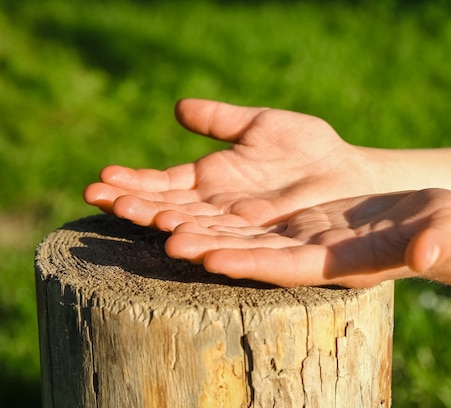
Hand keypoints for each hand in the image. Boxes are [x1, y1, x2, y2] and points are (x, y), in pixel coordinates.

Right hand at [84, 99, 375, 227]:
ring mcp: (252, 235)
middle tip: (100, 199)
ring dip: (181, 231)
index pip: (168, 187)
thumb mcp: (261, 127)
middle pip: (178, 212)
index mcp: (214, 185)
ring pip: (209, 236)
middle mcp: (224, 214)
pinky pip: (257, 257)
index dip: (136, 184)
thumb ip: (222, 121)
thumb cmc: (308, 149)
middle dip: (141, 207)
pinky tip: (206, 255)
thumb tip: (178, 107)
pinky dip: (231, 256)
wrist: (351, 171)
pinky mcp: (285, 252)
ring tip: (154, 225)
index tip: (103, 177)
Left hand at [164, 189, 450, 287]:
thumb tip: (429, 256)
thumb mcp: (445, 228)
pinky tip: (156, 188)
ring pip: (222, 226)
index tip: (214, 259)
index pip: (288, 269)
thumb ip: (439, 241)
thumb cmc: (435, 224)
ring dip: (182, 218)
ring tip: (137, 206)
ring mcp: (282, 231)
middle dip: (202, 243)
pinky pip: (225, 203)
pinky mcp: (274, 210)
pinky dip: (192, 195)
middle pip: (242, 250)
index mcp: (335, 264)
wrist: (409, 208)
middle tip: (161, 236)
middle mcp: (298, 252)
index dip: (252, 264)